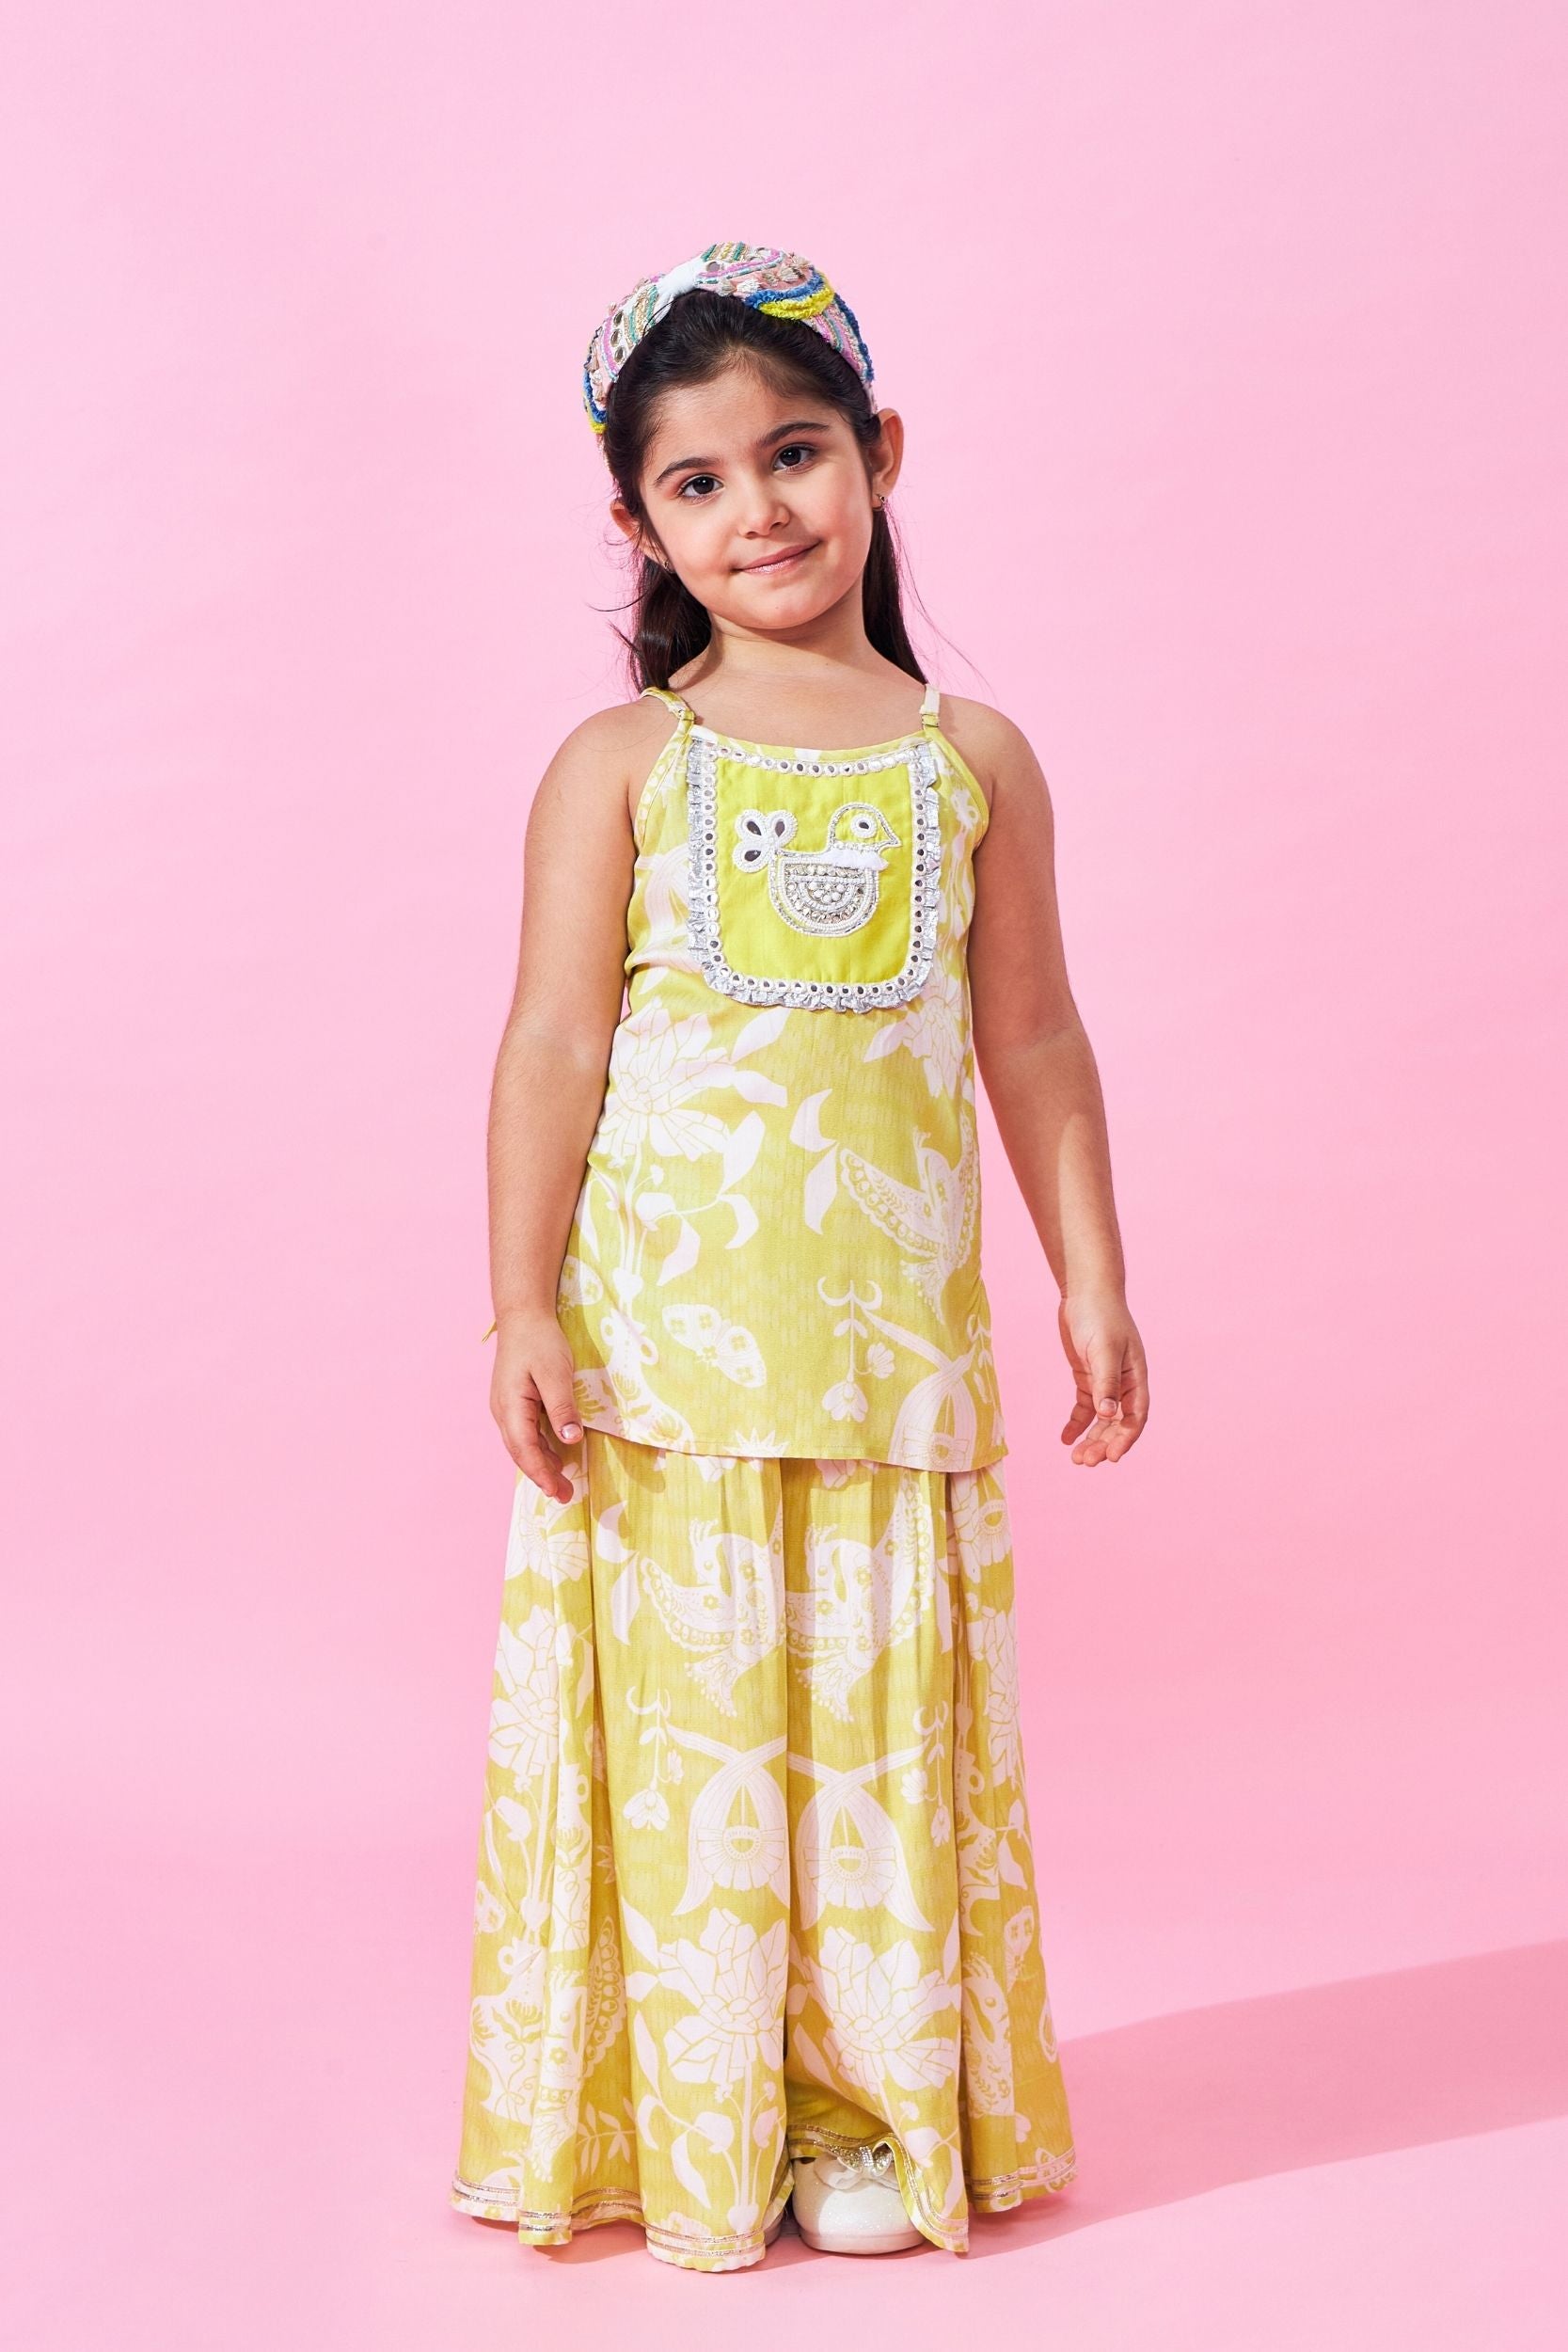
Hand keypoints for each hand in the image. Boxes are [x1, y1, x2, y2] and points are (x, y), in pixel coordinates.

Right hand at [490, 1308, 583, 1501]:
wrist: (523, 1317)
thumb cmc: (539, 1342)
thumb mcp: (555, 1373)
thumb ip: (561, 1407)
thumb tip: (570, 1440)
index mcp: (510, 1407)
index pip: (524, 1449)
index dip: (540, 1472)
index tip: (556, 1490)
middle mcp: (503, 1412)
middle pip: (521, 1452)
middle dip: (541, 1476)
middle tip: (564, 1496)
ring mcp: (507, 1408)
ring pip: (522, 1445)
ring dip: (541, 1465)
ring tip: (562, 1484)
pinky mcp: (515, 1404)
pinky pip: (526, 1434)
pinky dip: (540, 1449)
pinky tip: (556, 1456)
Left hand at [1058, 1291, 1148, 1465]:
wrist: (1085, 1291)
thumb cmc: (1101, 1316)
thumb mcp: (1104, 1350)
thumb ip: (1106, 1382)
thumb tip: (1107, 1415)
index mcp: (1136, 1378)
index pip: (1135, 1417)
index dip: (1125, 1439)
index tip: (1110, 1458)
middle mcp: (1123, 1383)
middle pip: (1116, 1423)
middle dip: (1103, 1444)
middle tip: (1084, 1462)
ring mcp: (1105, 1381)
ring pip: (1100, 1419)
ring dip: (1090, 1439)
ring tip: (1075, 1459)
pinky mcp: (1087, 1377)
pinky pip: (1084, 1407)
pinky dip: (1077, 1424)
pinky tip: (1065, 1438)